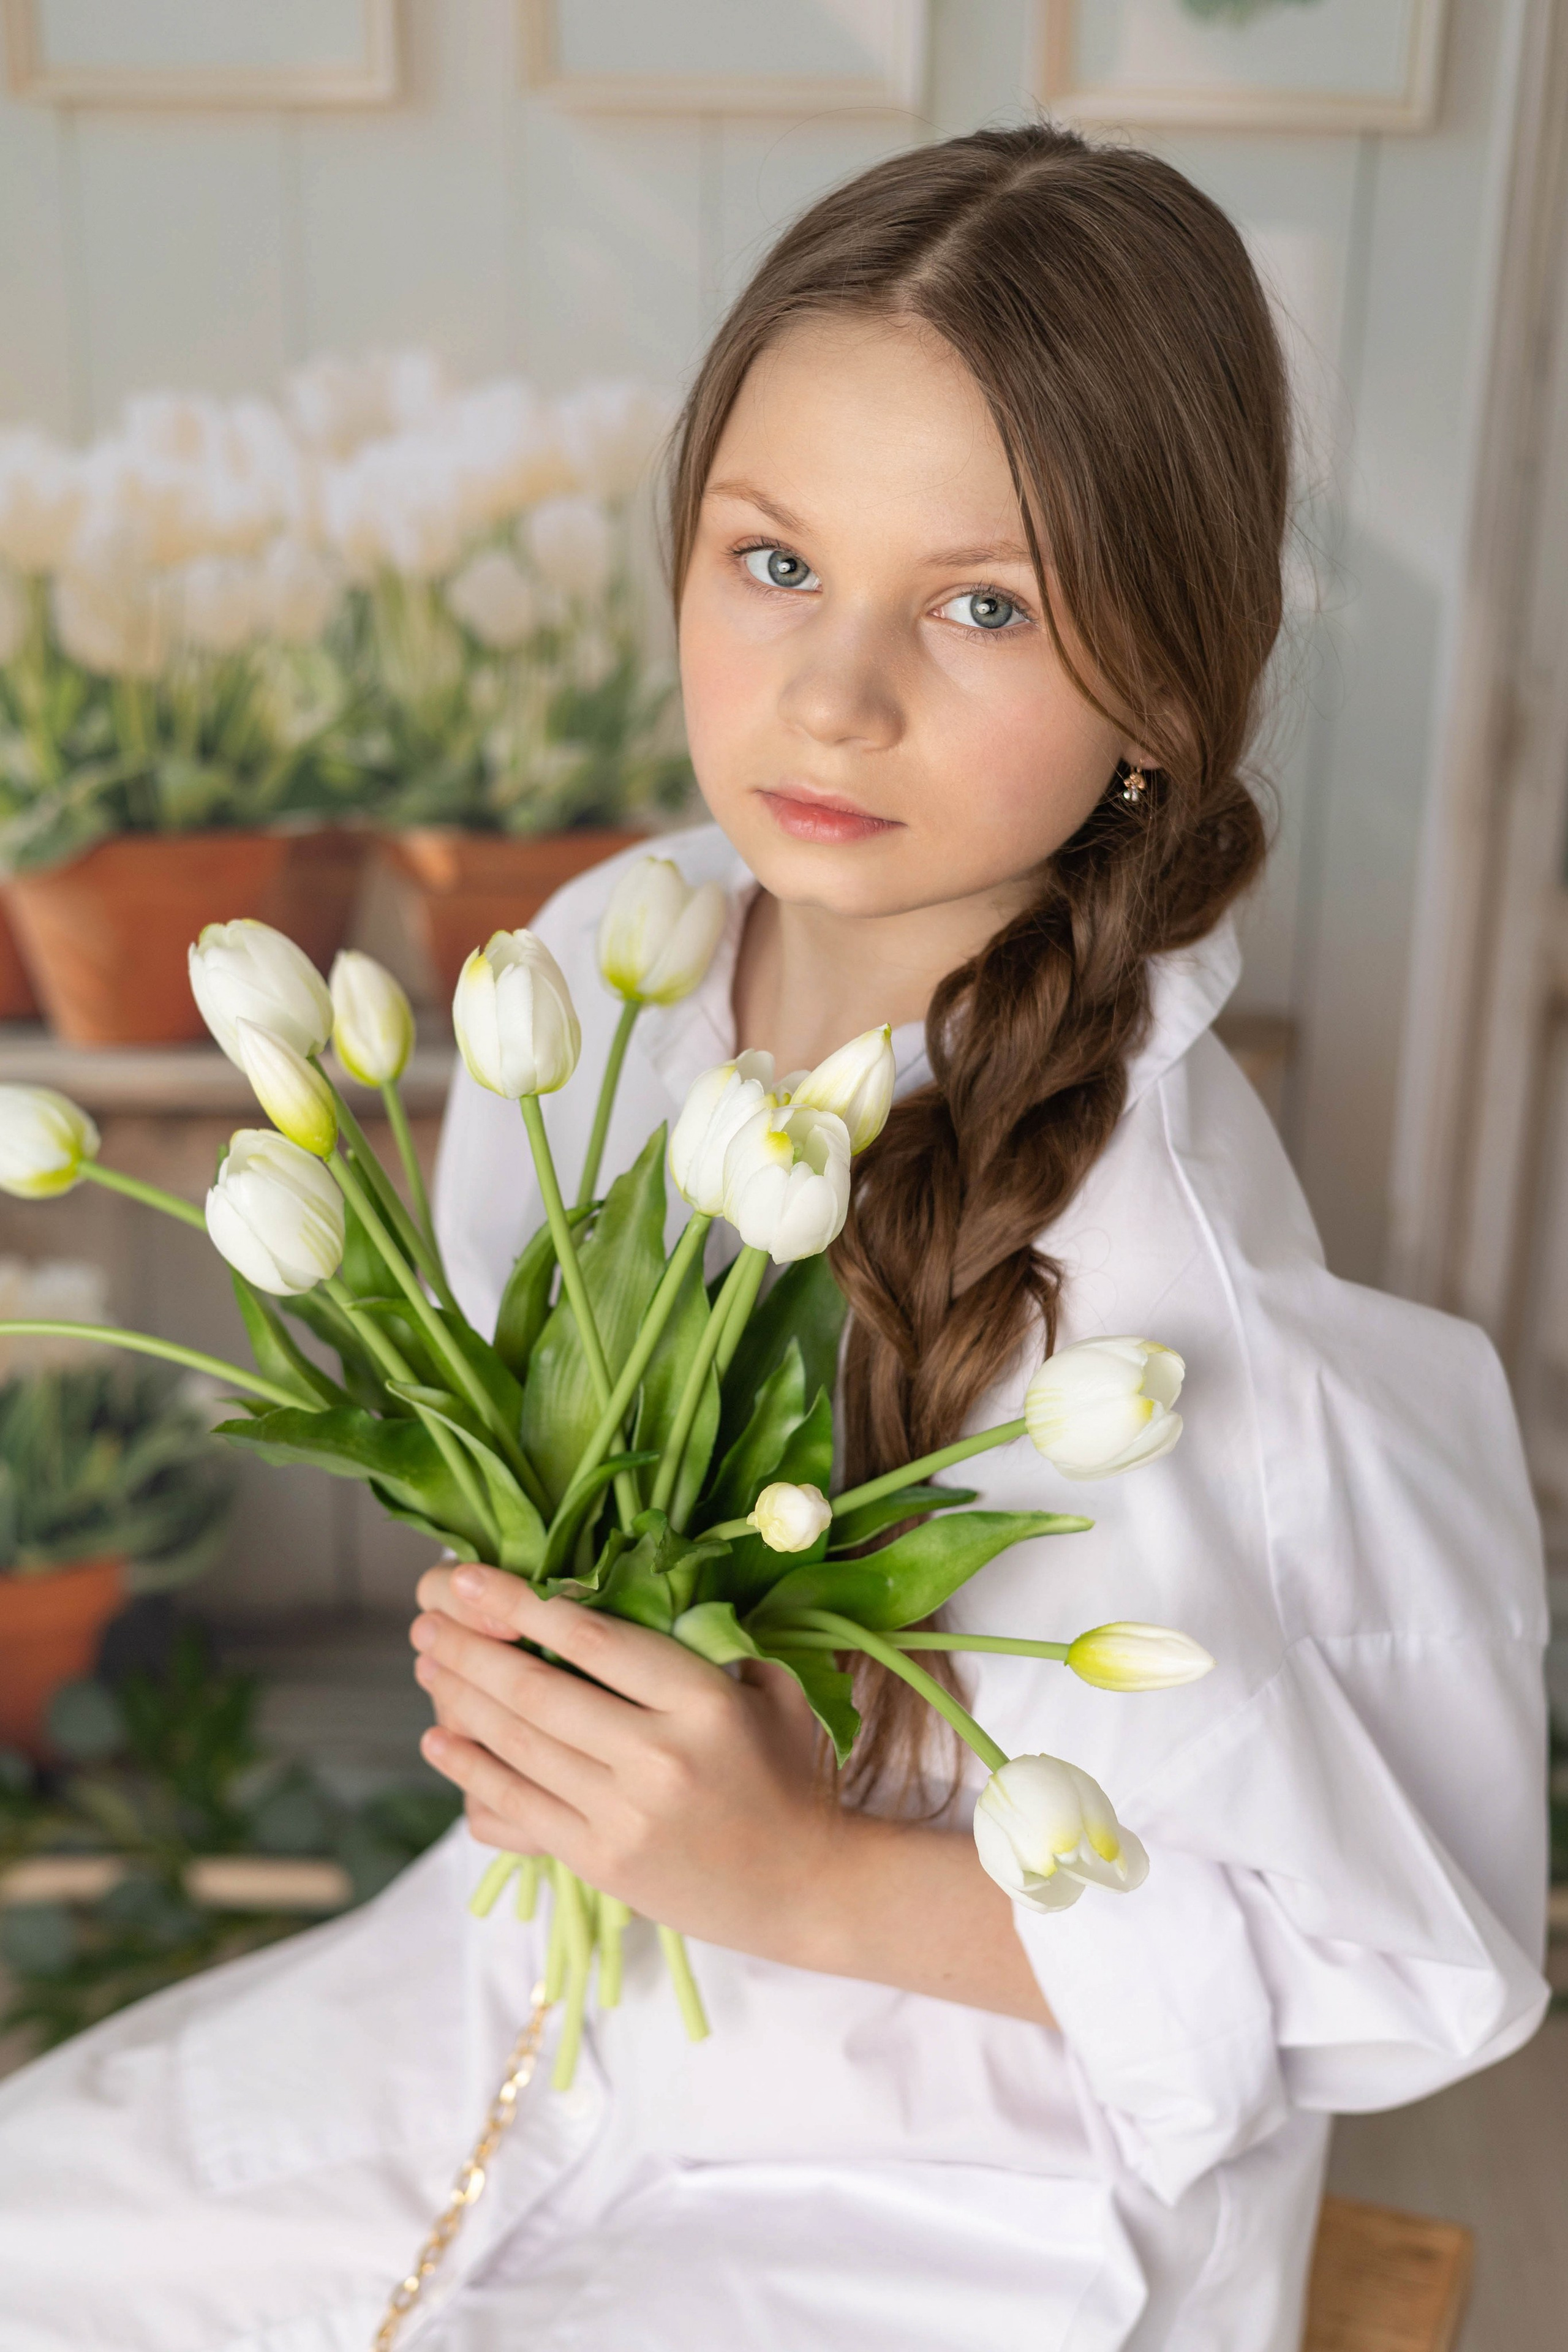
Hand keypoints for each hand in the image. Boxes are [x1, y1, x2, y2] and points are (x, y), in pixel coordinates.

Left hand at [410, 1560, 842, 1958]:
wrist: (805, 1886)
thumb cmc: (788, 1773)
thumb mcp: (770, 1690)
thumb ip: (709, 1641)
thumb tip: (626, 1591)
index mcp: (703, 1702)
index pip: (595, 1641)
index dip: (522, 1605)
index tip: (468, 1579)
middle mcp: (659, 1758)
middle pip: (540, 1694)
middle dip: (471, 1651)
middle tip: (425, 1621)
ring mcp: (625, 1817)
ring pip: (520, 1749)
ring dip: (462, 1702)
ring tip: (426, 1664)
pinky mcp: (602, 1863)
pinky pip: (520, 1809)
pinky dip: (472, 1773)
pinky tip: (438, 1741)